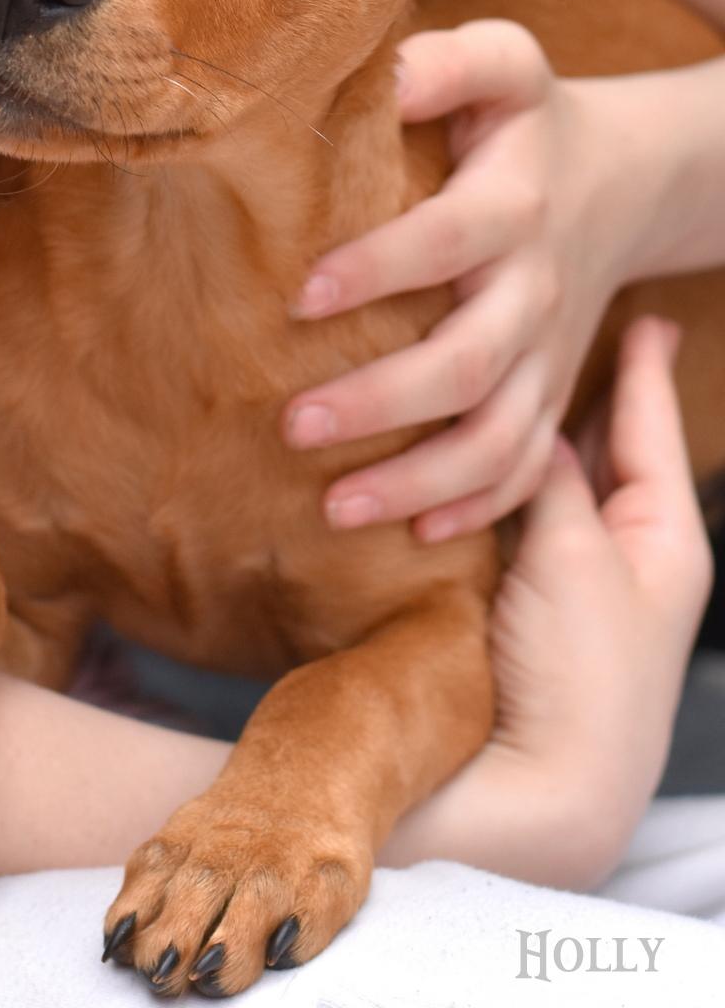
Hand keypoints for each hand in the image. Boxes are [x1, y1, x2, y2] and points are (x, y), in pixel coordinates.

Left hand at [284, 20, 646, 540]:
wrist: (627, 178)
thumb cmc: (529, 122)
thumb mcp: (502, 65)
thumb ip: (446, 62)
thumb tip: (375, 75)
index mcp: (514, 202)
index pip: (450, 239)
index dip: (381, 269)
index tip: (300, 296)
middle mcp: (535, 286)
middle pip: (470, 361)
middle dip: (383, 401)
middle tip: (292, 424)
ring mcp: (549, 350)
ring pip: (499, 435)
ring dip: (421, 480)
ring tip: (337, 508)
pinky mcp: (552, 390)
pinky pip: (529, 465)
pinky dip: (482, 506)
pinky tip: (419, 534)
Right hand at [382, 317, 712, 886]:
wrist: (531, 792)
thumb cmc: (583, 676)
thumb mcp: (579, 555)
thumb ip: (551, 477)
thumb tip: (518, 416)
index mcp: (663, 539)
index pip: (650, 430)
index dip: (644, 369)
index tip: (646, 314)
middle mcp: (611, 554)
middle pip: (591, 449)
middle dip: (571, 393)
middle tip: (557, 324)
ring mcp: (553, 581)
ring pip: (533, 480)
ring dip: (507, 435)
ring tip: (488, 372)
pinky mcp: (495, 601)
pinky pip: (486, 518)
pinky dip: (468, 481)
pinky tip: (442, 449)